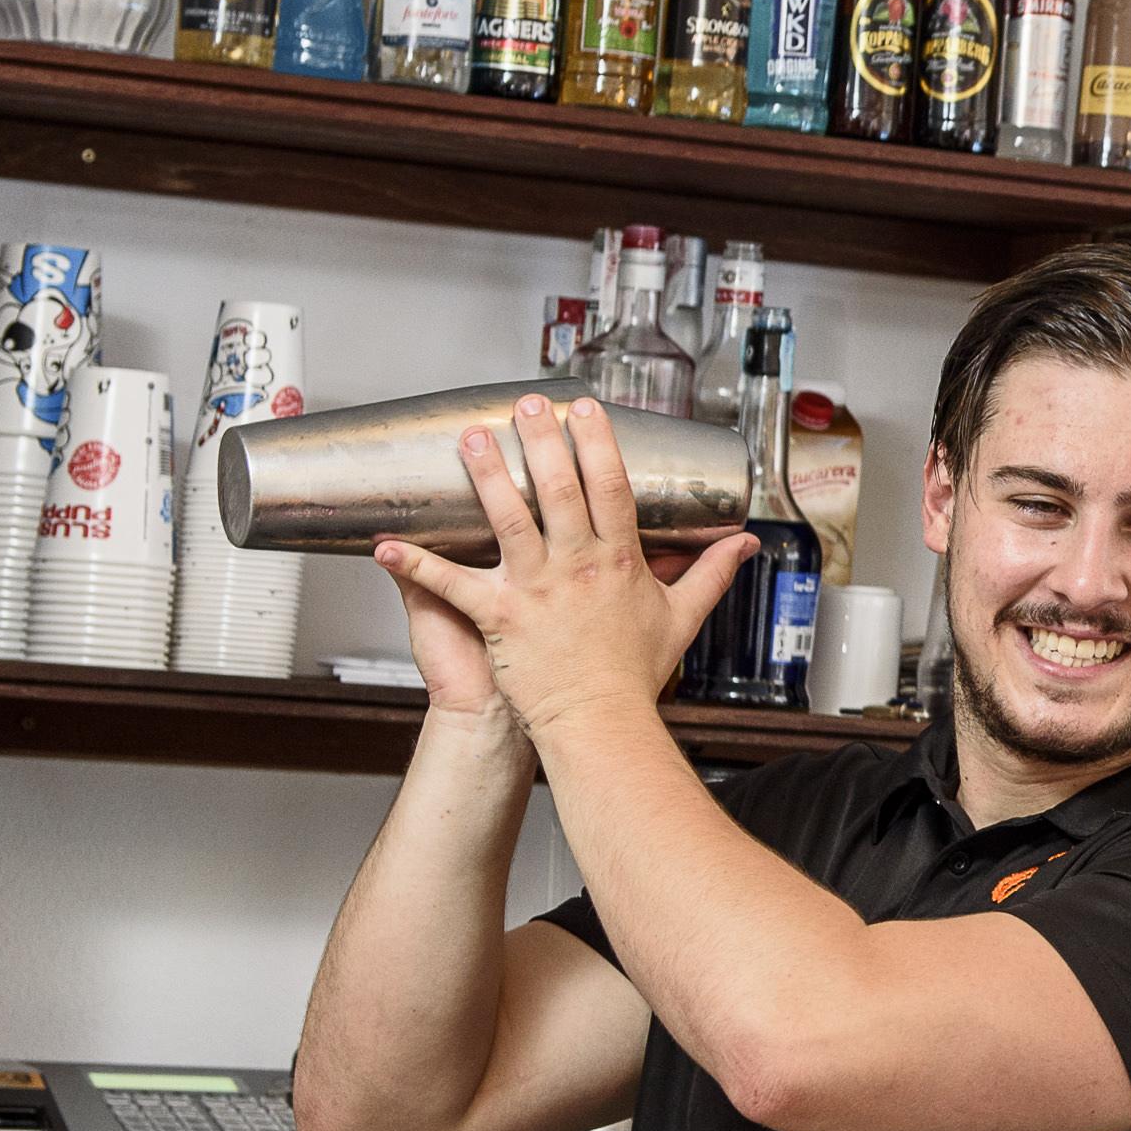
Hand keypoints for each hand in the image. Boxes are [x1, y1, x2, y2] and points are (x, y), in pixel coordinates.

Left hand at [376, 394, 749, 744]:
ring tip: (471, 438)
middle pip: (556, 489)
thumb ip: (712, 574)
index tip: (583, 411)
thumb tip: (745, 544)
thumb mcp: (682, 617)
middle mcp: (575, 567)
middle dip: (540, 440)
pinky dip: (413, 565)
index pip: (609, 487)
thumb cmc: (633, 676)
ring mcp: (534, 589)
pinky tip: (385, 545)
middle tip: (524, 406)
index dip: (596, 444)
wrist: (600, 724)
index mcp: (617, 561)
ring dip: (485, 474)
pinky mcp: (498, 617)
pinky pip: (449, 584)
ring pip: (505, 518)